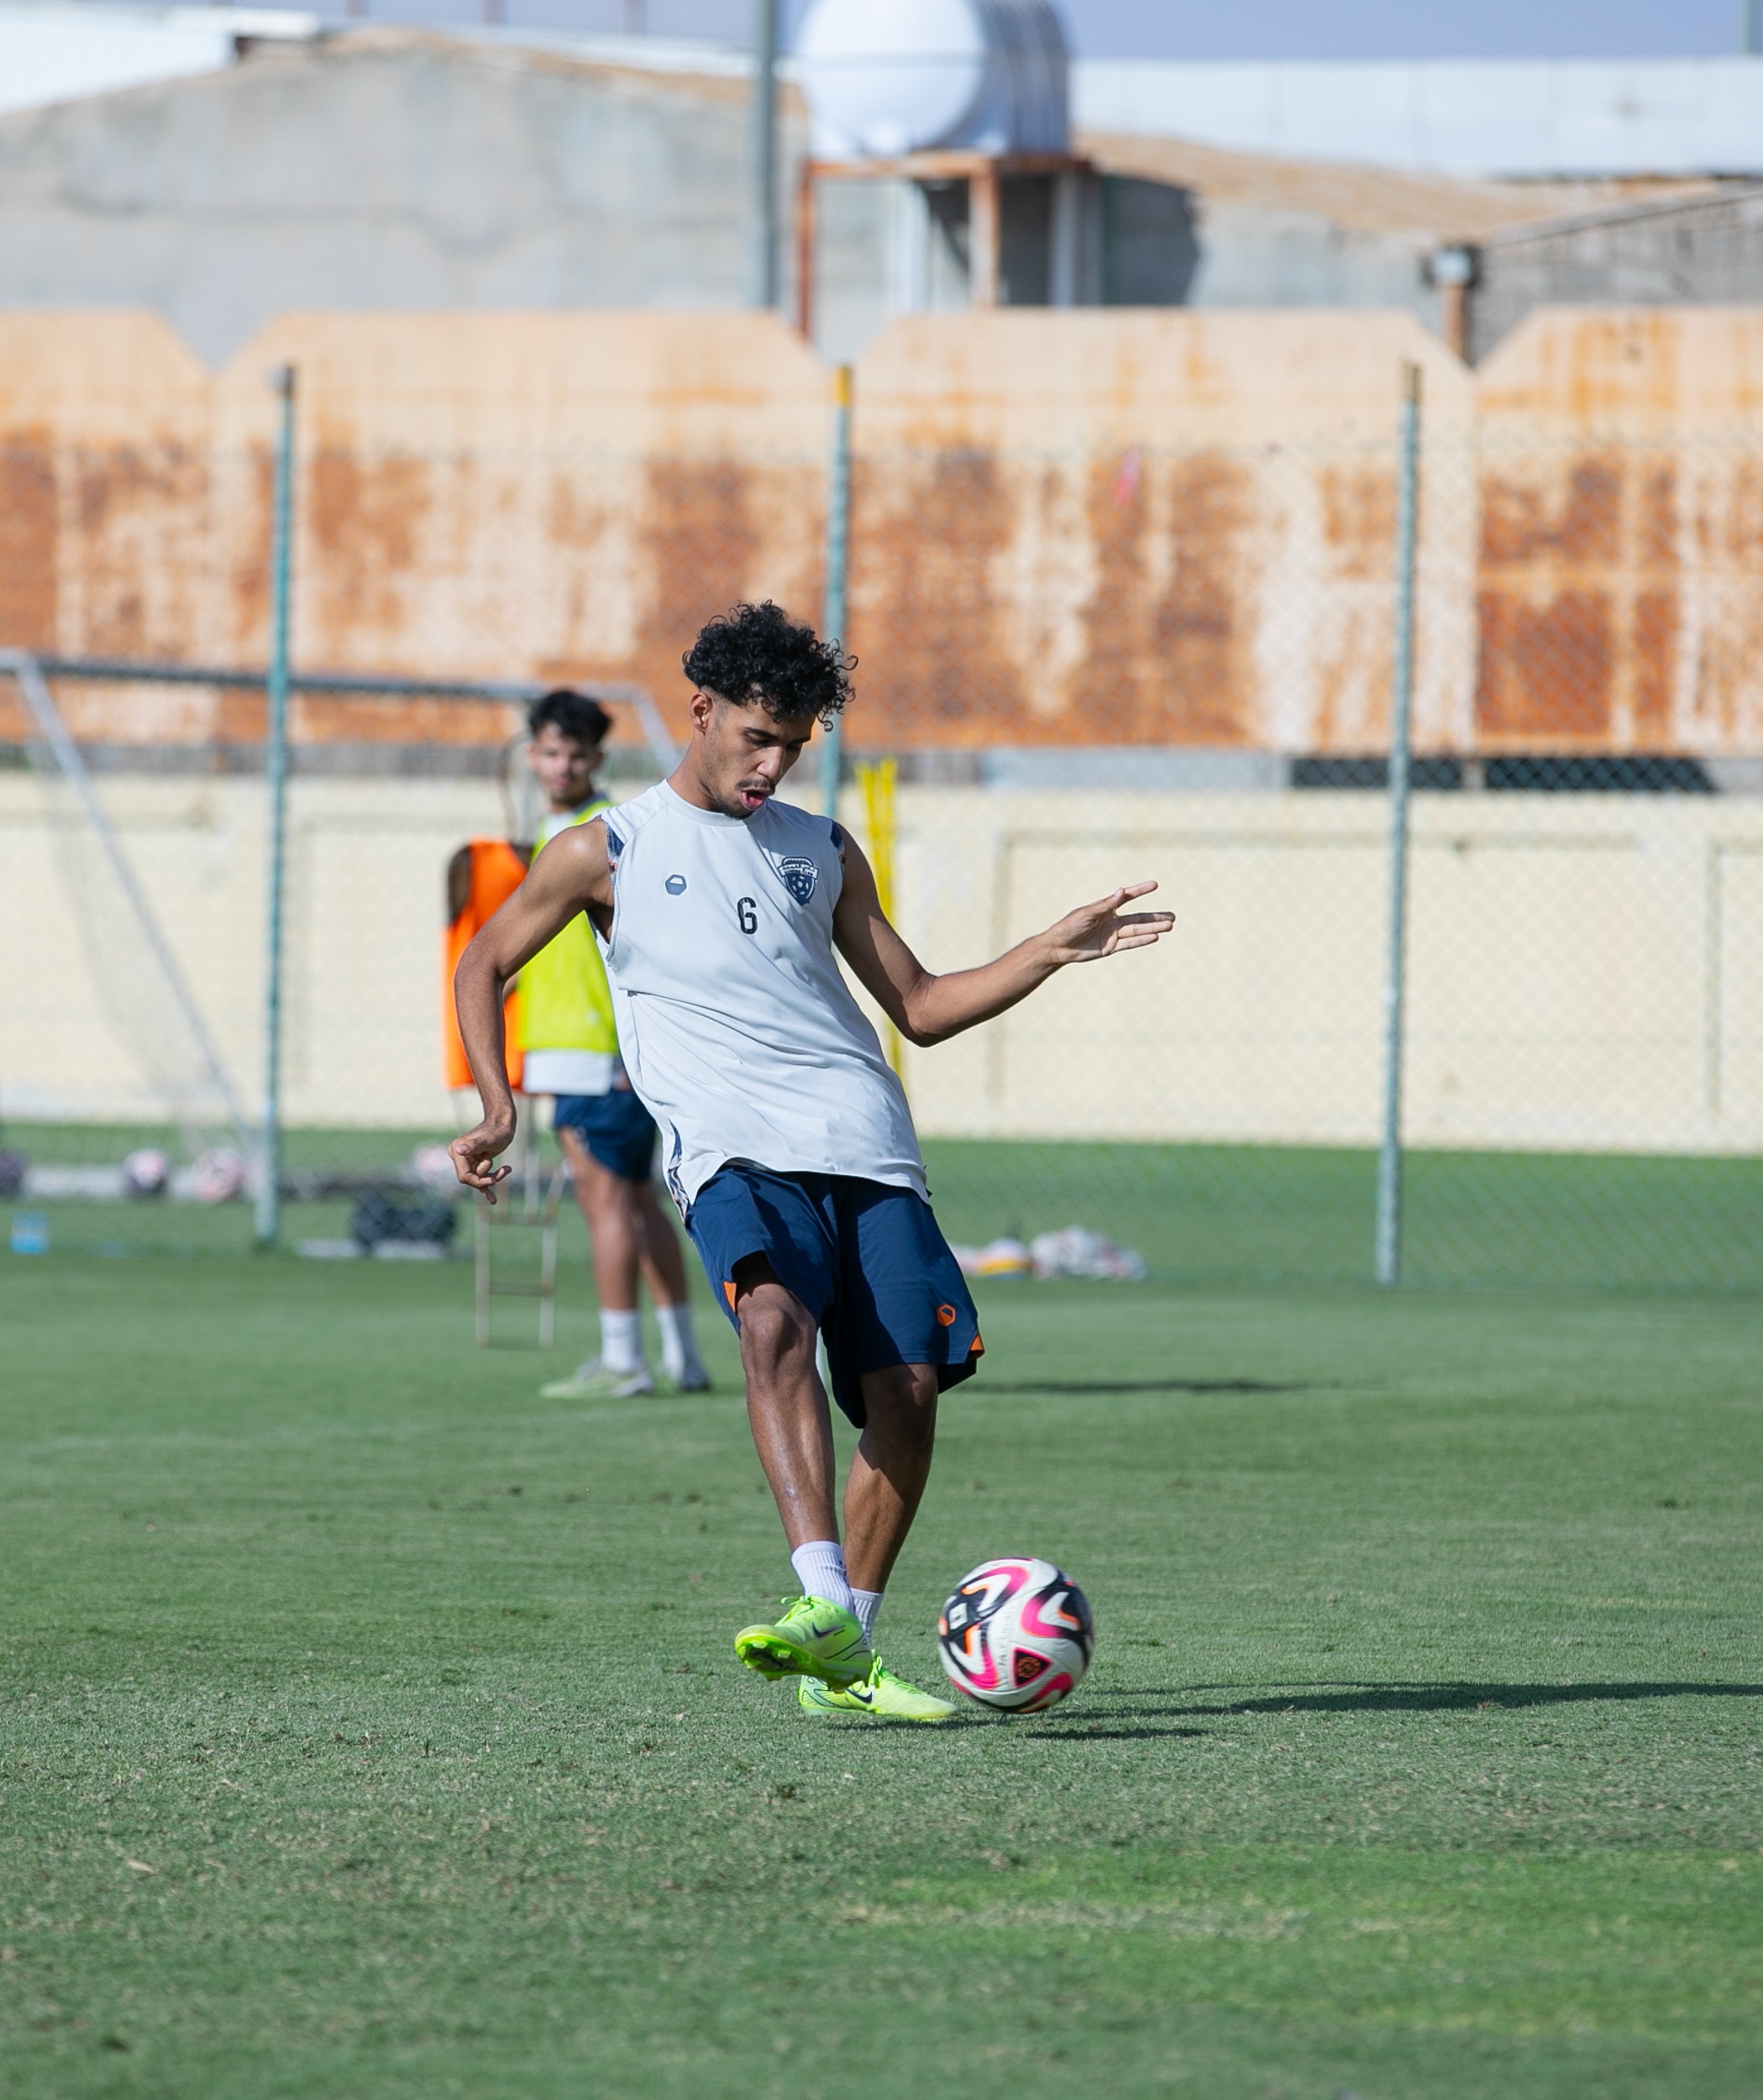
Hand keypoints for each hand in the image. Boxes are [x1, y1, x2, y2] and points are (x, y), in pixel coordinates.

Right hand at [449, 1117, 515, 1200]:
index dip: (478, 1181)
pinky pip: (481, 1177)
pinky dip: (489, 1182)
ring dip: (494, 1176)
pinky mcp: (475, 1161)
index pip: (464, 1176)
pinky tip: (494, 1199)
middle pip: (471, 1179)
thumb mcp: (487, 1140)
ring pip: (478, 1178)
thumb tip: (458, 1150)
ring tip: (507, 1169)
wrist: (504, 1124)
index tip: (494, 1181)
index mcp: (456, 1151)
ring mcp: (467, 1159)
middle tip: (504, 1171)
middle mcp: (458, 1155)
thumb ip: (473, 1145)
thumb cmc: (497, 1131)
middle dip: (487, 1177)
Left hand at [1042, 881, 1173, 965]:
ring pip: (1137, 931)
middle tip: (1173, 916)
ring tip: (1170, 926)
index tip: (1155, 884)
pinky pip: (1129, 943)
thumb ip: (1106, 904)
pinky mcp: (1110, 947)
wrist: (1057, 947)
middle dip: (1155, 917)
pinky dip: (1142, 941)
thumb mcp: (1087, 913)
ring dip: (1153, 928)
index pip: (1127, 897)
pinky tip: (1156, 937)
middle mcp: (1111, 920)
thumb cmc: (1068, 926)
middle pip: (1138, 918)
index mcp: (1105, 907)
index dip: (1141, 890)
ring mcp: (1112, 934)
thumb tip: (1122, 891)